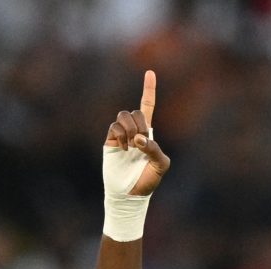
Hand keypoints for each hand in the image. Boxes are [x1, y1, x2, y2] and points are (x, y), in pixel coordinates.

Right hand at [103, 70, 169, 196]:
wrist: (131, 194)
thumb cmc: (148, 181)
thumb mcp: (161, 164)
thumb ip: (155, 149)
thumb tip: (138, 138)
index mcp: (147, 133)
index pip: (147, 105)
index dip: (148, 89)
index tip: (150, 71)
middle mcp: (133, 131)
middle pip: (136, 111)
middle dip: (141, 125)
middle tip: (141, 143)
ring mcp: (120, 136)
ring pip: (123, 116)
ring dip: (130, 129)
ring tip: (132, 146)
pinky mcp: (110, 142)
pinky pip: (114, 127)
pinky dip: (121, 136)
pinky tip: (124, 149)